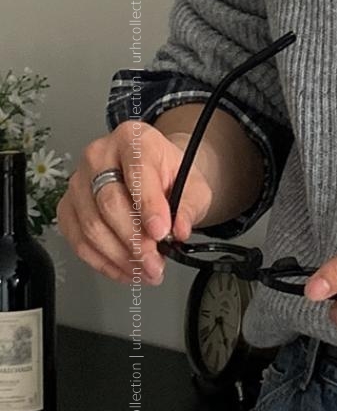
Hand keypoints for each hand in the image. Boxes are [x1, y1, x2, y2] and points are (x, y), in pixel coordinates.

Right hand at [56, 123, 213, 284]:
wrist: (156, 176)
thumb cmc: (170, 177)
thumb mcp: (194, 186)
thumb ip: (189, 206)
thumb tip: (179, 230)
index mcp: (133, 140)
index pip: (137, 173)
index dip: (149, 206)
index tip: (162, 232)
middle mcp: (99, 155)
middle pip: (109, 202)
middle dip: (134, 240)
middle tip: (154, 262)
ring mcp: (79, 181)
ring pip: (91, 225)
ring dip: (119, 256)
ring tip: (145, 270)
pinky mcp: (69, 206)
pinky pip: (78, 239)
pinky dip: (102, 261)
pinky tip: (124, 270)